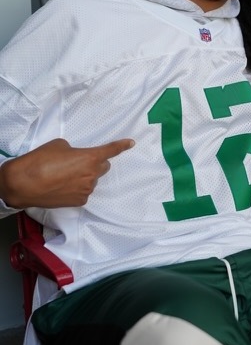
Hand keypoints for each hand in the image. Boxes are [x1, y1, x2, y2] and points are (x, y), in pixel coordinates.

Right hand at [0, 138, 133, 208]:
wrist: (25, 183)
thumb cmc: (41, 160)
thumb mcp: (60, 146)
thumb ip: (74, 150)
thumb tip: (76, 157)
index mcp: (90, 158)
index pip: (111, 150)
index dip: (122, 145)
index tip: (131, 143)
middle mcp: (93, 175)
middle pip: (103, 167)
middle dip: (95, 164)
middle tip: (79, 162)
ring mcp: (87, 190)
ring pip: (92, 180)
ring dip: (84, 177)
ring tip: (63, 176)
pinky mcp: (79, 201)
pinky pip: (83, 191)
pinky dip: (77, 188)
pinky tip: (62, 187)